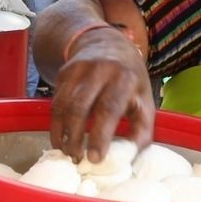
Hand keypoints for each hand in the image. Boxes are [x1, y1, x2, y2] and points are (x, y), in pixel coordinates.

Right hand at [50, 27, 154, 162]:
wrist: (107, 43)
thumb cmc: (129, 79)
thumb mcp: (144, 99)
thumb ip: (142, 128)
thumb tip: (131, 156)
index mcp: (125, 77)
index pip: (109, 108)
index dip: (100, 136)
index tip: (95, 158)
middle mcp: (100, 70)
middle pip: (80, 107)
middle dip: (75, 137)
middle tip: (77, 159)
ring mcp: (78, 69)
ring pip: (63, 106)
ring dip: (62, 134)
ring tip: (68, 152)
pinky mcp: (63, 72)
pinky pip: (56, 102)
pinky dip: (56, 124)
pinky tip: (61, 139)